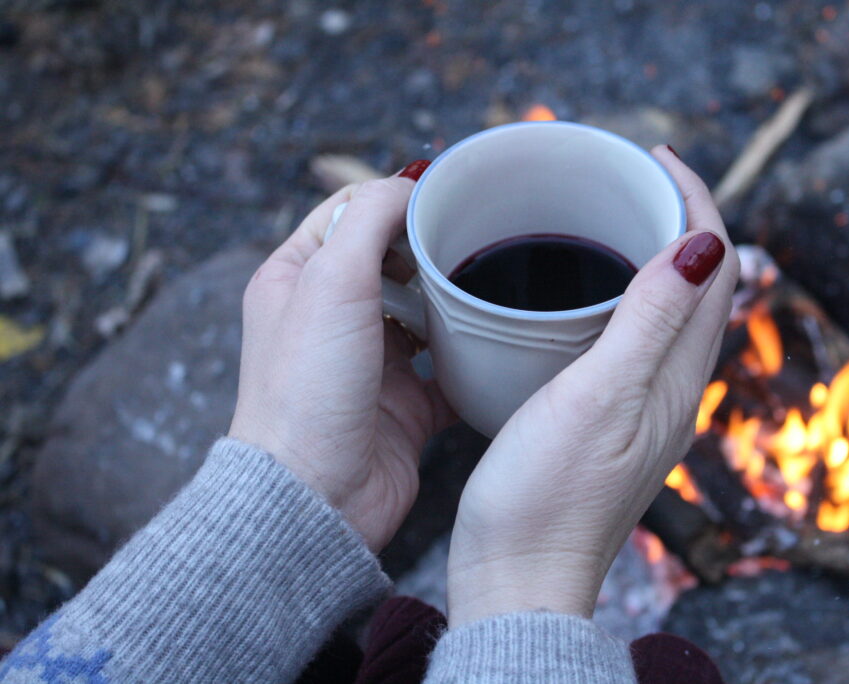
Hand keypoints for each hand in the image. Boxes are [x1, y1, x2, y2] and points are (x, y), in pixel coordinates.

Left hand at [229, 162, 454, 552]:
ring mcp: (370, 363)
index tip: (447, 196)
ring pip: (425, 313)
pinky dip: (472, 358)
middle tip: (478, 240)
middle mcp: (331, 319)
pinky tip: (498, 345)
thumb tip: (411, 183)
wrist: (317, 497)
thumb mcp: (330, 282)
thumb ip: (370, 219)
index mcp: (296, 280)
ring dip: (455, 302)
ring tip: (492, 287)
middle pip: (393, 261)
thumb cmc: (306, 393)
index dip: (395, 200)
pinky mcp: (404, 406)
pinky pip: (449, 370)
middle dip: (433, 250)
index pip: (349, 214)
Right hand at [445, 148, 737, 625]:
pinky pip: (629, 340)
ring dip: (649, 257)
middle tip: (629, 178)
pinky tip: (577, 295)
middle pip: (698, 286)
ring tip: (607, 218)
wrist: (518, 576)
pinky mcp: (604, 423)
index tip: (657, 158)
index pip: (715, 270)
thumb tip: (706, 242)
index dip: (697, 204)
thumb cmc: (548, 495)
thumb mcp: (599, 398)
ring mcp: (640, 408)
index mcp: (678, 378)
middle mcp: (671, 390)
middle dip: (676, 221)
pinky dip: (617, 298)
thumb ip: (650, 322)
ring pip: (665, 312)